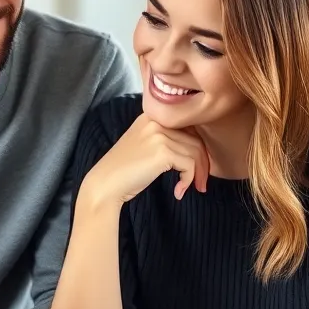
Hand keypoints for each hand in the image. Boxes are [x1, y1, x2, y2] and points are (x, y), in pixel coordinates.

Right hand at [79, 113, 209, 209]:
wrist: (105, 184)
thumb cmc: (124, 171)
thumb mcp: (145, 145)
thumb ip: (166, 139)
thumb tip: (199, 148)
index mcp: (152, 116)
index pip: (188, 127)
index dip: (197, 148)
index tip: (198, 168)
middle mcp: (156, 121)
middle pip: (195, 139)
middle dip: (203, 164)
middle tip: (201, 184)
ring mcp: (159, 135)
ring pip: (195, 152)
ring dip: (198, 175)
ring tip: (192, 189)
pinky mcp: (162, 151)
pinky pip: (189, 165)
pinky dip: (188, 180)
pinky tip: (178, 191)